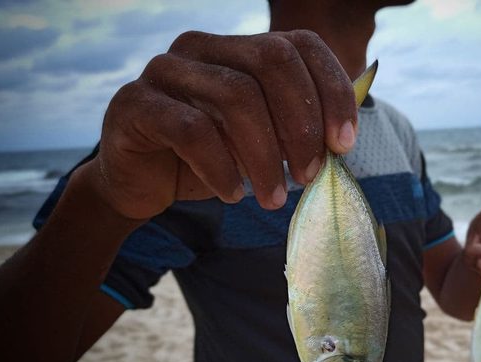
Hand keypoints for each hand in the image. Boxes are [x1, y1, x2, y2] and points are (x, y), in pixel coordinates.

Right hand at [86, 30, 356, 219]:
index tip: (344, 145)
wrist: (143, 183)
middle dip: (302, 124)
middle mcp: (205, 46)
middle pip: (272, 61)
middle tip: (309, 176)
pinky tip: (233, 194)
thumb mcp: (263, 142)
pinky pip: (192, 130)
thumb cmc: (212, 160)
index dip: (332, 92)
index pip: (301, 45)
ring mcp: (166, 69)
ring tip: (275, 197)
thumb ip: (297, 130)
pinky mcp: (136, 103)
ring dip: (265, 156)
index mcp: (240, 48)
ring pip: (236, 95)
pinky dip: (221, 168)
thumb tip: (342, 137)